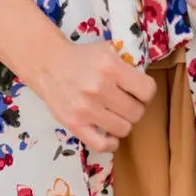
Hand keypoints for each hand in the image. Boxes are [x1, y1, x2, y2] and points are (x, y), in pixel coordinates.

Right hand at [37, 40, 157, 154]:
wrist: (48, 64)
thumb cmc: (82, 57)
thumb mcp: (108, 50)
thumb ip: (129, 63)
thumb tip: (147, 83)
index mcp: (110, 66)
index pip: (147, 91)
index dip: (145, 92)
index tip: (138, 91)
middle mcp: (99, 88)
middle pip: (137, 112)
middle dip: (134, 107)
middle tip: (124, 102)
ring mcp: (86, 108)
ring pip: (124, 129)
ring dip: (122, 123)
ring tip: (114, 114)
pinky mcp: (74, 124)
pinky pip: (102, 145)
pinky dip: (111, 143)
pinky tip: (110, 134)